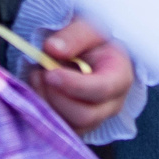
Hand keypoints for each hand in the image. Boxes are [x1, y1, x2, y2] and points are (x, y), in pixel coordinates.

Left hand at [24, 16, 134, 133]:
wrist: (88, 53)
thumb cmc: (92, 41)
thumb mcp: (87, 28)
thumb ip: (73, 36)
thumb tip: (52, 49)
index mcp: (120, 77)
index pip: (102, 90)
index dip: (74, 85)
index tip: (50, 73)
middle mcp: (112, 105)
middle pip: (85, 116)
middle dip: (56, 97)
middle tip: (39, 72)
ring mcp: (95, 120)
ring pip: (70, 126)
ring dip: (46, 104)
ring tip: (37, 76)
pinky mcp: (78, 128)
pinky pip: (59, 131)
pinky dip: (42, 113)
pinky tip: (38, 90)